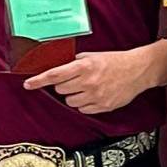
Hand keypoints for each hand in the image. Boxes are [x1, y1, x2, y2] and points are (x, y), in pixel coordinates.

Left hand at [23, 48, 158, 112]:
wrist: (138, 70)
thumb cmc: (115, 61)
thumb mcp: (93, 56)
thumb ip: (75, 63)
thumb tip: (57, 70)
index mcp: (84, 66)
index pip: (54, 75)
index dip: (38, 81)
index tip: (27, 84)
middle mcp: (88, 82)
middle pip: (60, 90)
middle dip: (64, 85)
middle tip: (76, 80)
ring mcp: (96, 96)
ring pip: (70, 101)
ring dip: (74, 95)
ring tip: (88, 87)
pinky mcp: (103, 106)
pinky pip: (83, 109)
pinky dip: (85, 103)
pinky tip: (95, 94)